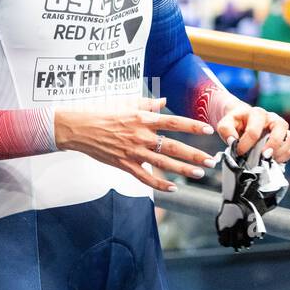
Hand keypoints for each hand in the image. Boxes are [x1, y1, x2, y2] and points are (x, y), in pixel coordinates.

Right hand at [54, 96, 217, 193]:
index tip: (208, 130)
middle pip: (173, 146)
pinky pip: (145, 177)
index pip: (174, 122)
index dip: (192, 126)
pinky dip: (159, 184)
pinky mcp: (125, 164)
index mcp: (143, 118)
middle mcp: (141, 135)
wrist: (79, 128)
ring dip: (183, 170)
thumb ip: (147, 103)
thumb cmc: (102, 113)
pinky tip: (173, 188)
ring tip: (199, 173)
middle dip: (194, 155)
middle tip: (210, 160)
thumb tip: (164, 101)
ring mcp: (133, 151)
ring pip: (163, 164)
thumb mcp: (126, 103)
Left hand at [215, 104, 289, 162]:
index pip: (254, 130)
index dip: (246, 144)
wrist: (243, 121)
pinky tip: (270, 162)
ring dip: (280, 152)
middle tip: (263, 156)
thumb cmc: (236, 123)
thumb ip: (226, 130)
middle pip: (281, 128)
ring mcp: (281, 130)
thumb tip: (233, 141)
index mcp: (257, 114)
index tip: (239, 152)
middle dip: (273, 144)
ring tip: (267, 160)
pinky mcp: (285, 140)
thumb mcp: (225, 123)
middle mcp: (273, 119)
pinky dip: (282, 158)